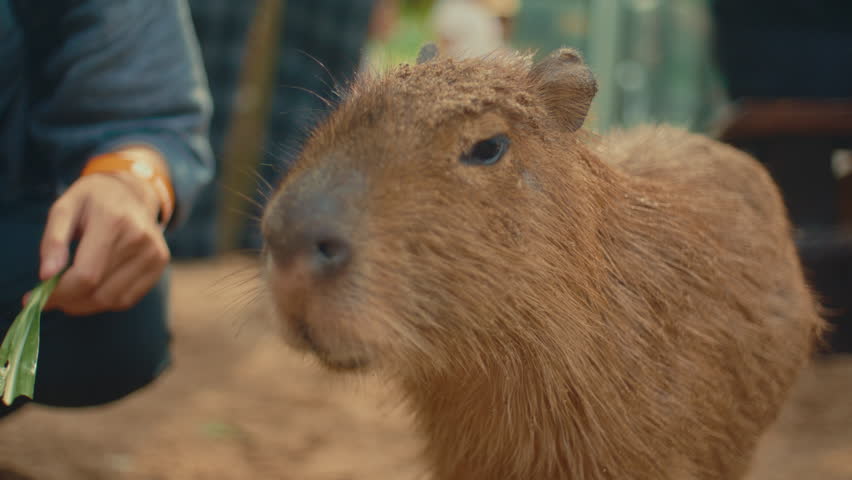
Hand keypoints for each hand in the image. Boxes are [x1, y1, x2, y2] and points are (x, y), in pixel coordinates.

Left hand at [30, 148, 170, 315]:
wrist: (132, 191)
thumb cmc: (92, 200)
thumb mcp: (64, 208)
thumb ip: (53, 241)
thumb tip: (46, 276)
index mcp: (114, 222)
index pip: (86, 275)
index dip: (60, 293)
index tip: (36, 297)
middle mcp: (140, 239)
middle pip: (99, 292)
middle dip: (69, 301)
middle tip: (51, 296)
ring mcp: (154, 253)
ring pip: (112, 300)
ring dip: (85, 304)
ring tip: (70, 291)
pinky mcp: (159, 263)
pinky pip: (127, 299)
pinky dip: (104, 301)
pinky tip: (93, 288)